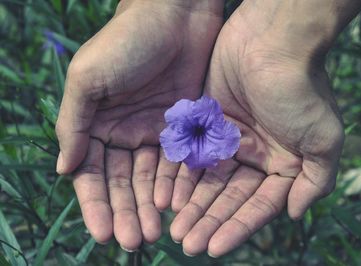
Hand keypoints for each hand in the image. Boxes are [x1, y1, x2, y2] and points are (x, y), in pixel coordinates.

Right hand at [55, 0, 223, 250]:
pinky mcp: (183, 128)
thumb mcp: (89, 79)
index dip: (96, 205)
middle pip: (123, 183)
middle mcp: (124, 133)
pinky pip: (178, 163)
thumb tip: (64, 170)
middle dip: (126, 212)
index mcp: (96, 125)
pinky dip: (175, 185)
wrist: (175, 16)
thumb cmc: (126, 42)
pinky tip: (175, 206)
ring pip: (150, 179)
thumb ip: (74, 124)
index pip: (92, 175)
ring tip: (156, 233)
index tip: (103, 233)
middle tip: (135, 242)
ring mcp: (155, 133)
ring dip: (151, 206)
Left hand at [170, 2, 345, 256]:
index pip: (256, 205)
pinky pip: (190, 155)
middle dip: (208, 221)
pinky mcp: (206, 124)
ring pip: (206, 180)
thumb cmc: (299, 90)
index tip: (214, 249)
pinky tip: (167, 198)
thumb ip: (315, 180)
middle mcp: (253, 155)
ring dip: (191, 205)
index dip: (237, 228)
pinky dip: (180, 177)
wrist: (270, 40)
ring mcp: (228, 140)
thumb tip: (295, 214)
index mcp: (280, 164)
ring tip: (174, 230)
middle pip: (227, 197)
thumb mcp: (323, 138)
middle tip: (186, 244)